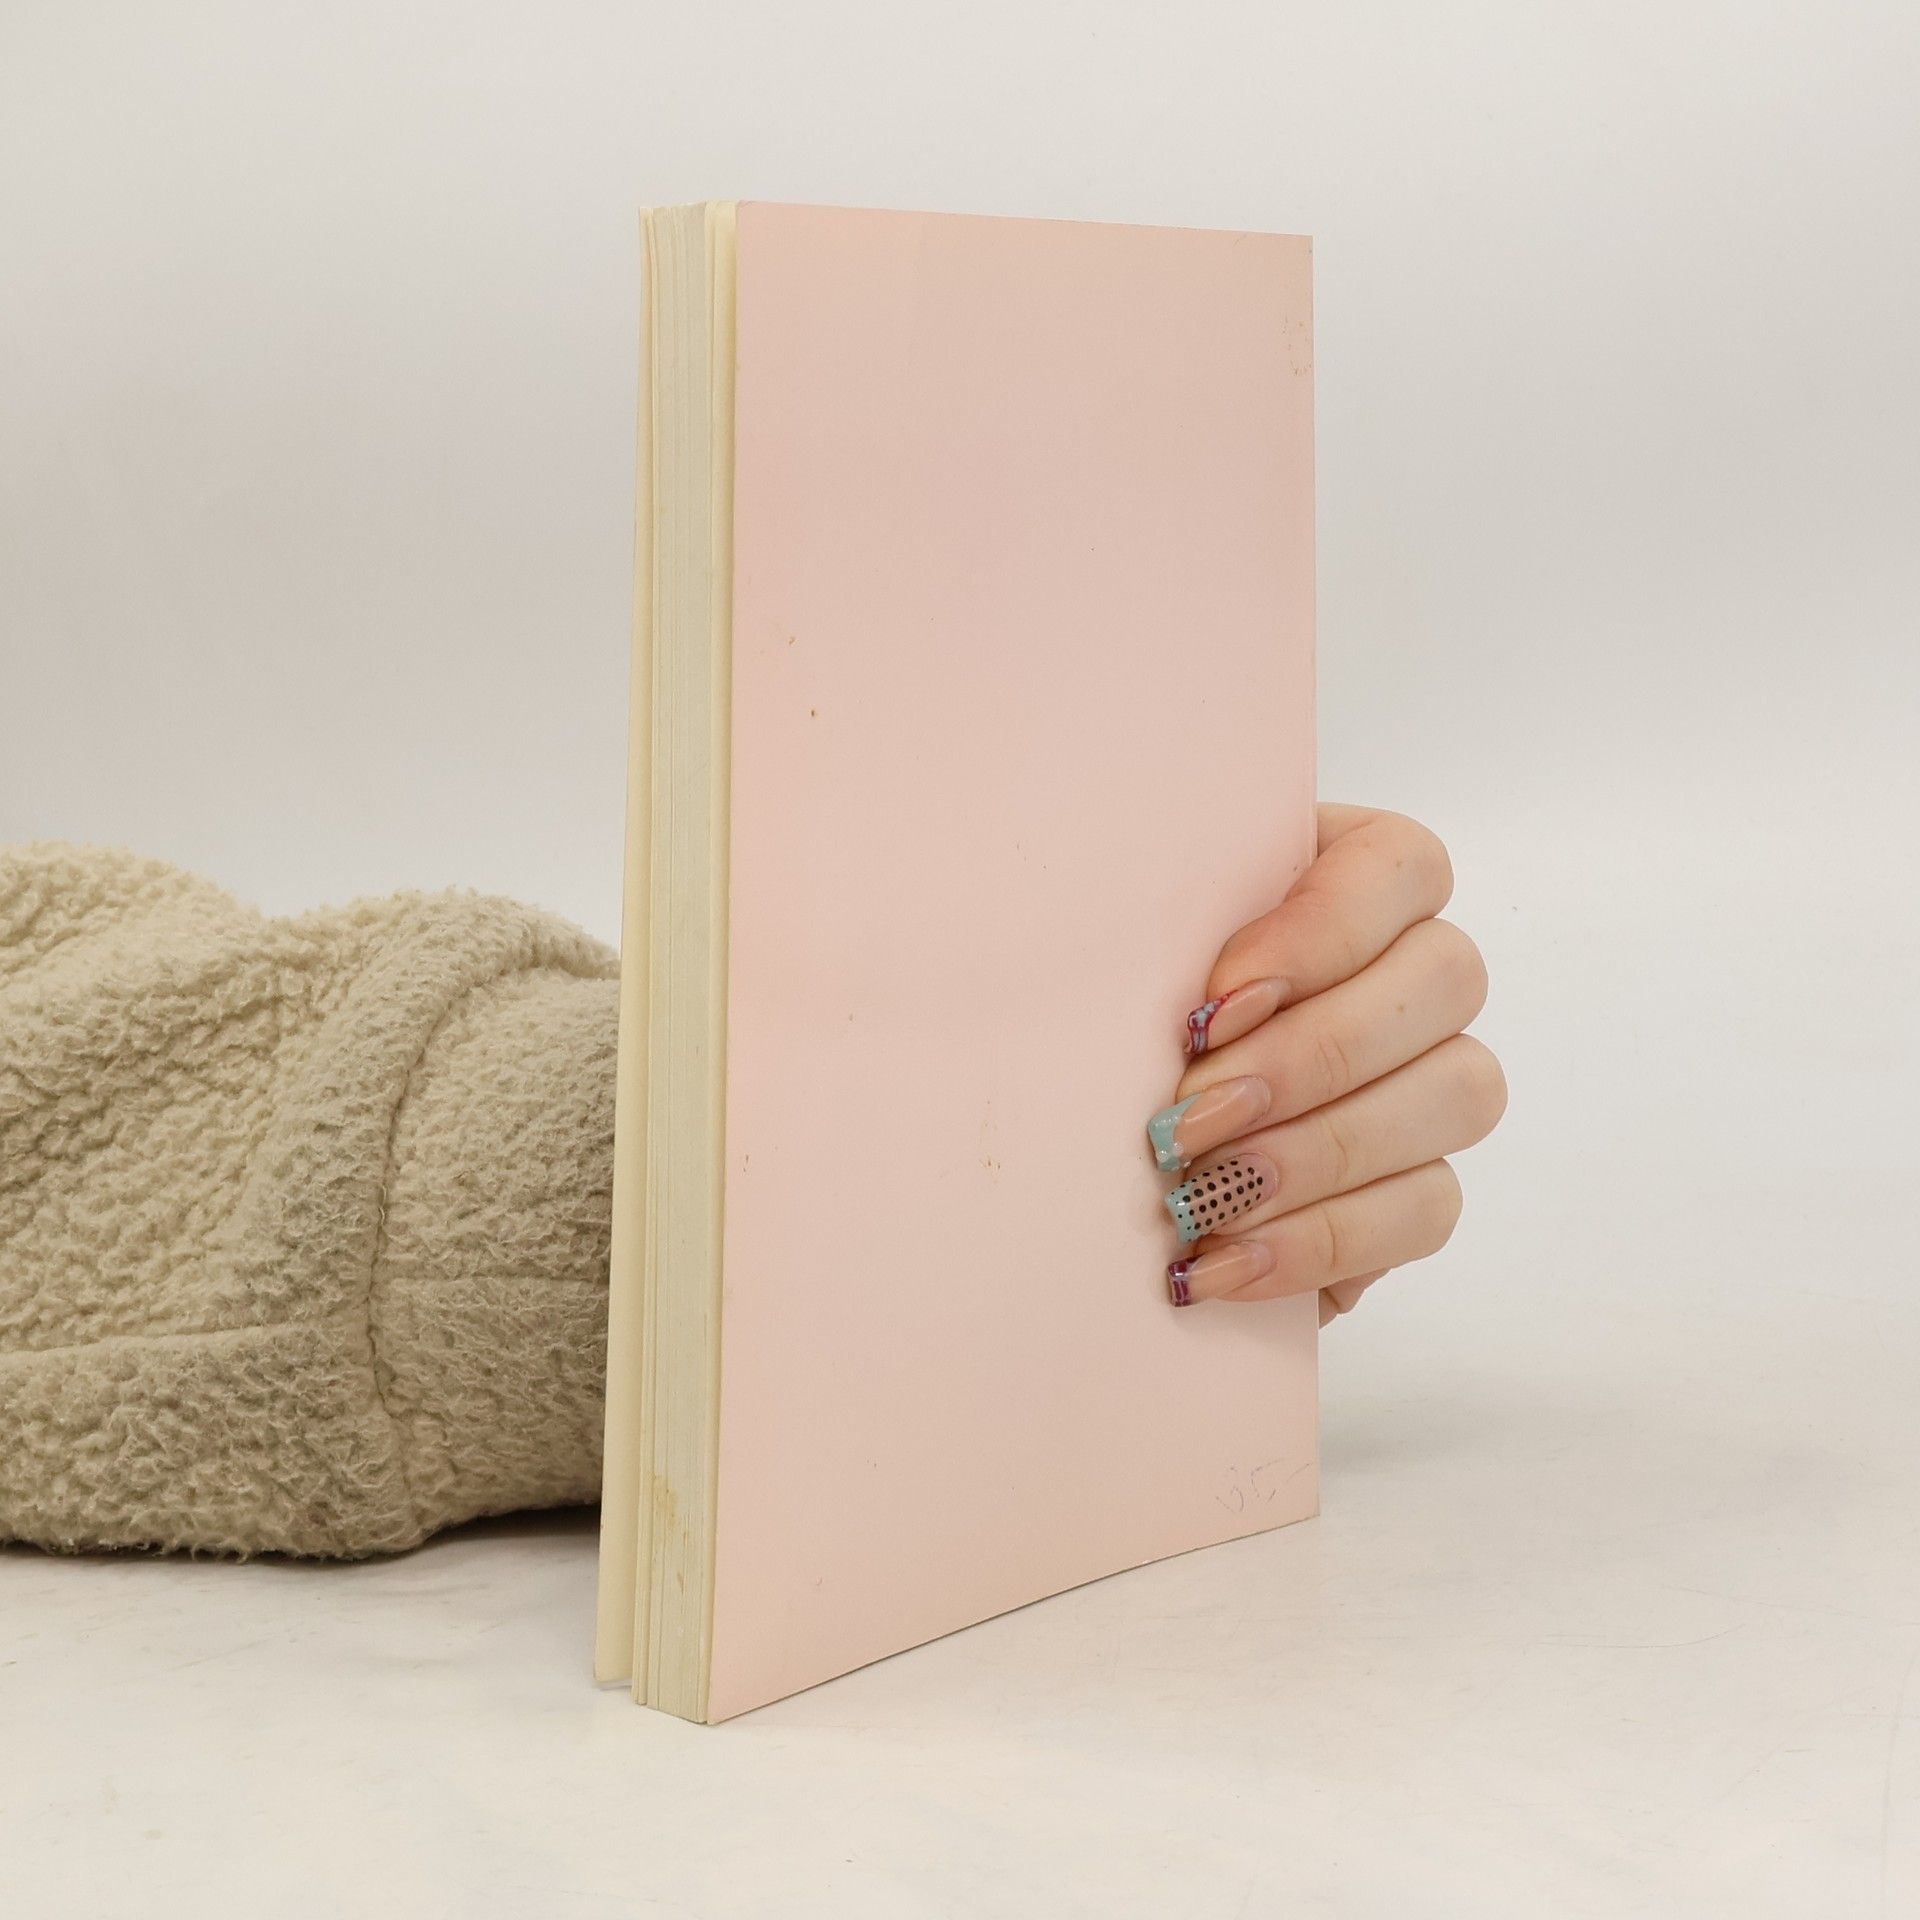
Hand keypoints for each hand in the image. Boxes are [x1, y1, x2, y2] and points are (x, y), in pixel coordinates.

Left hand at [1146, 805, 1505, 1324]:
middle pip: (1444, 979)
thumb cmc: (1103, 1015)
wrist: (1090, 1150)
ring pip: (1458, 1093)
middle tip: (1186, 1115)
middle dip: (1308, 1056)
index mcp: (1351, 876)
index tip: (1211, 1004)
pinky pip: (1426, 1209)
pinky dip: (1319, 1241)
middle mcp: (1414, 969)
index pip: (1400, 865)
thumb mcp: (1115, 951)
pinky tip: (1223, 1262)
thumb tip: (1166, 998)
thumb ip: (1145, 930)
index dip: (1322, 933)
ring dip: (1319, 1150)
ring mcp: (1434, 1078)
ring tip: (1200, 1195)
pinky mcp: (1419, 1186)